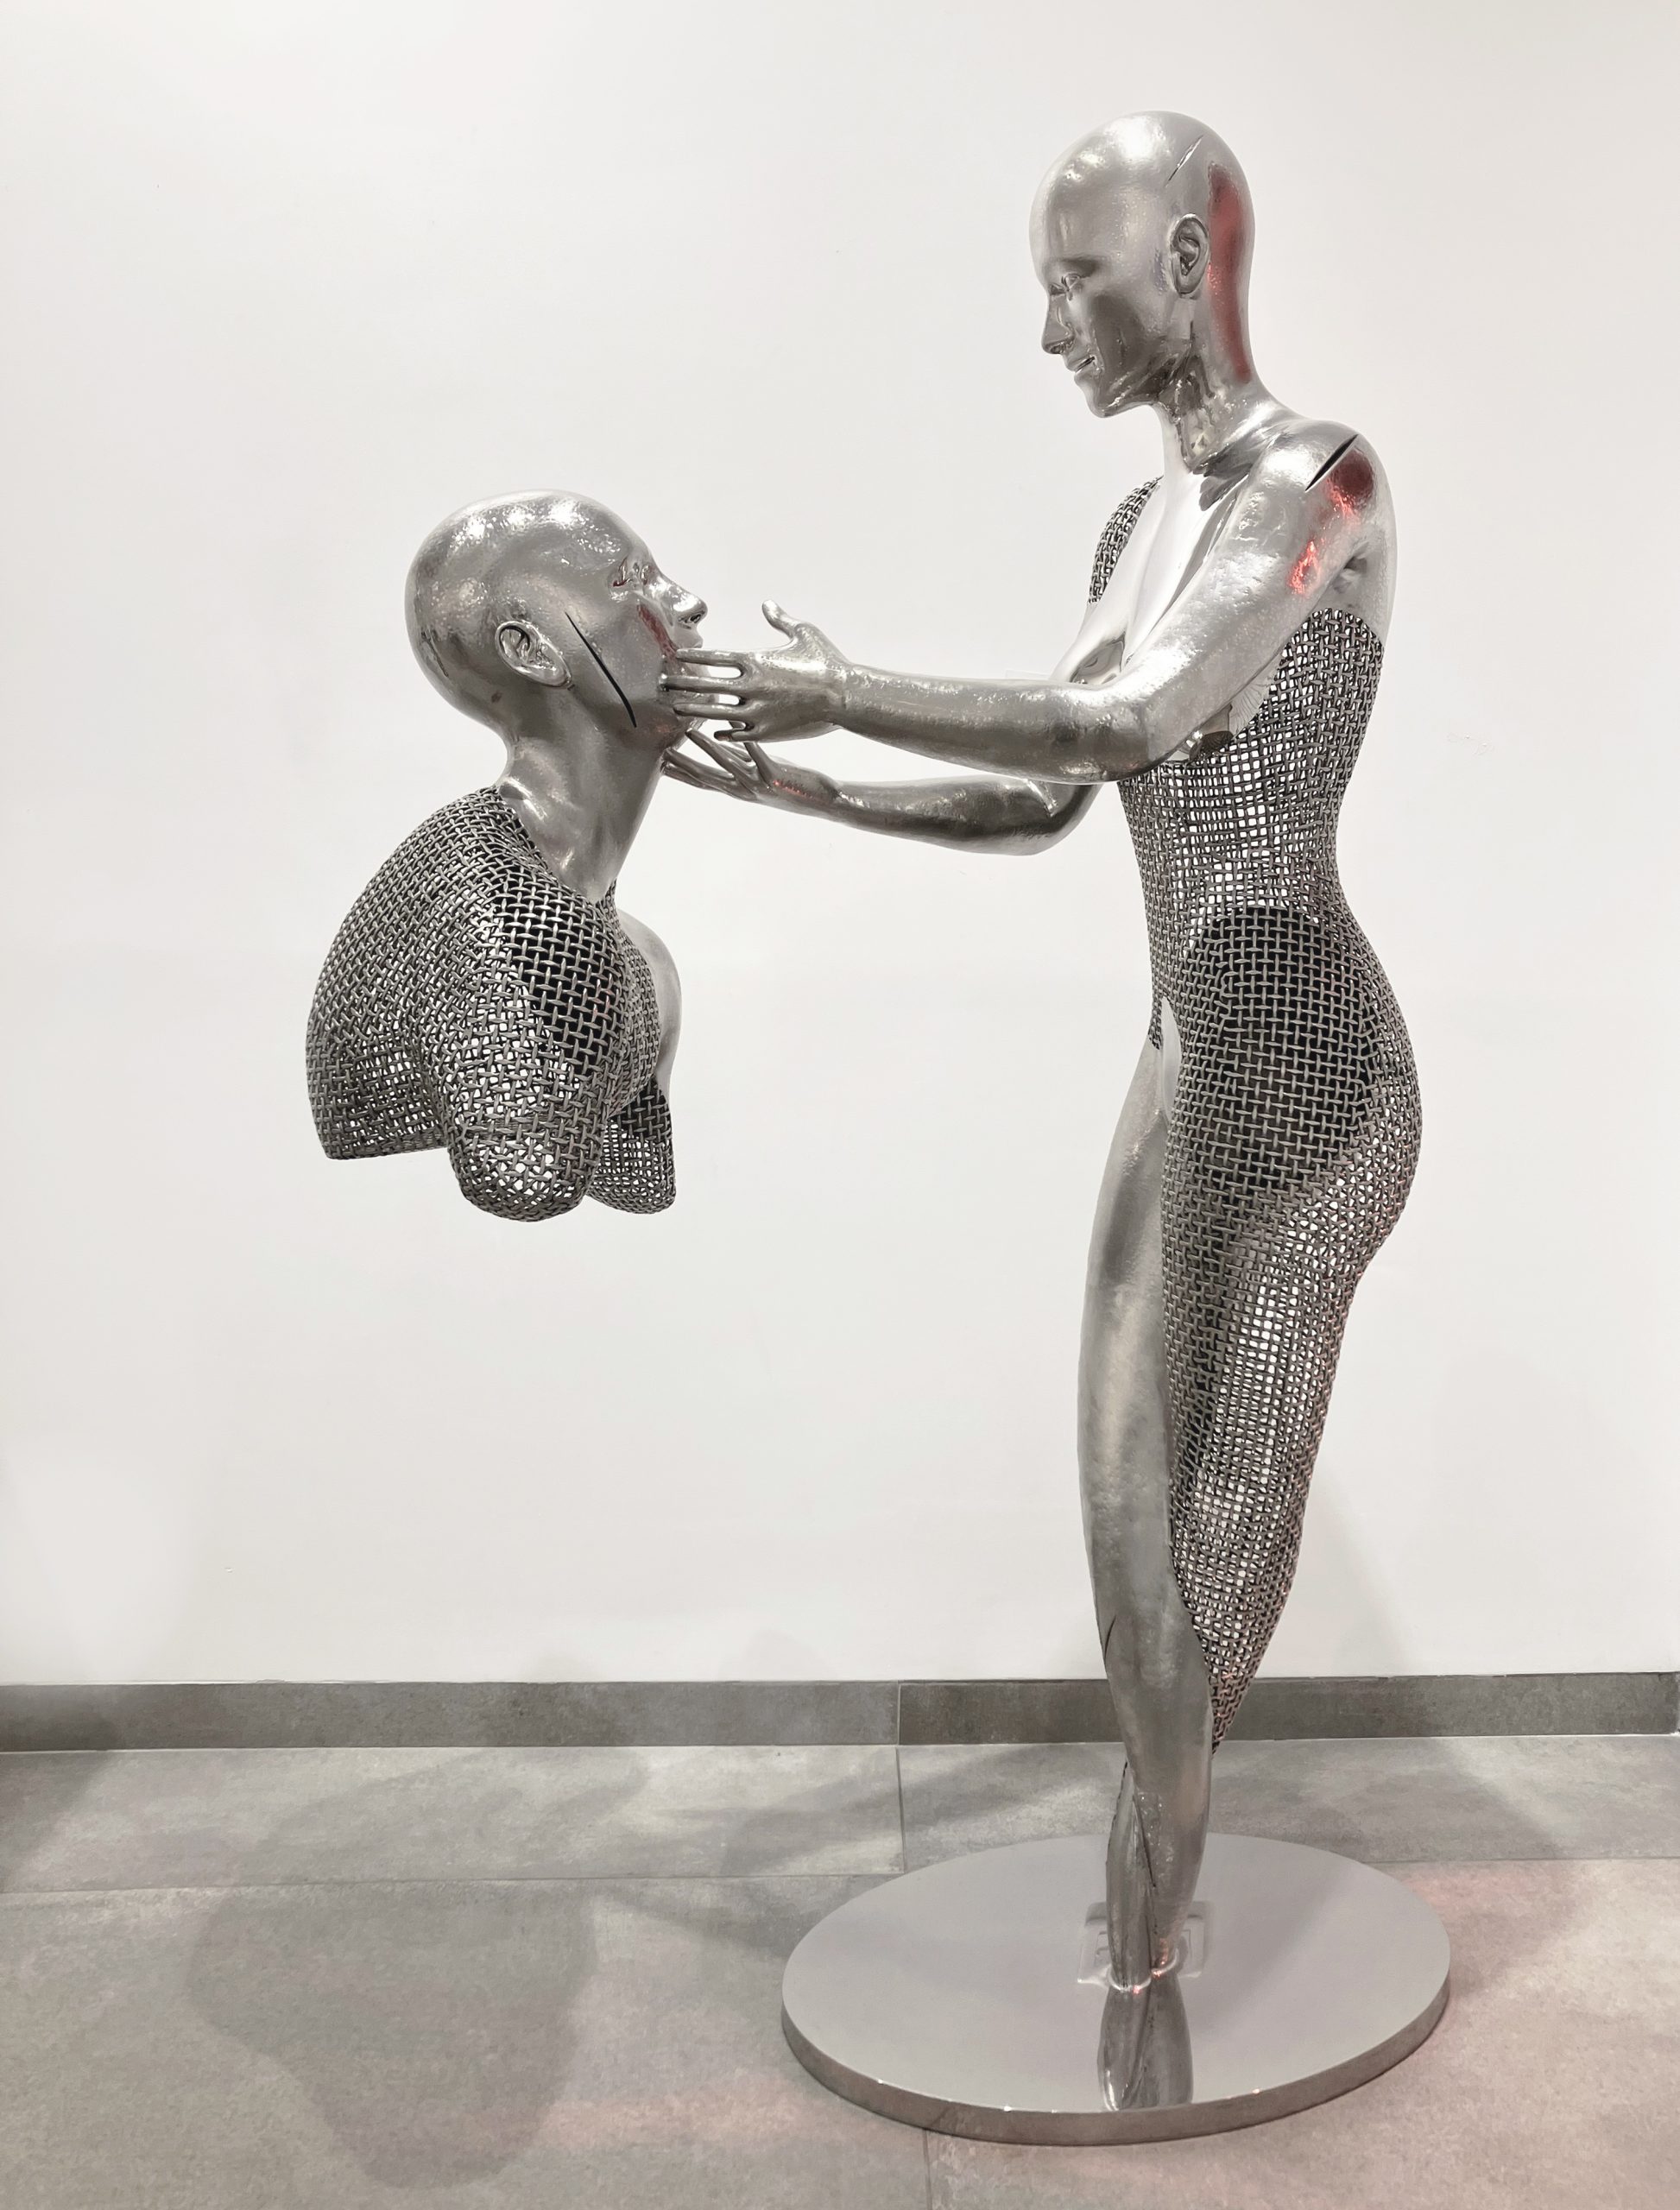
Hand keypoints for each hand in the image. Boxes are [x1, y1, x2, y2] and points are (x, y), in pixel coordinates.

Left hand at [659, 601, 846, 743]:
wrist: (845, 696)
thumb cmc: (827, 662)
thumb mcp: (804, 633)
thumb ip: (781, 620)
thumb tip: (768, 605)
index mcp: (755, 660)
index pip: (714, 658)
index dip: (693, 658)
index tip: (676, 659)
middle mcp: (750, 686)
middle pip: (705, 685)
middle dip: (682, 685)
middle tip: (662, 685)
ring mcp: (756, 711)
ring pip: (715, 712)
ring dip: (694, 710)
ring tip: (677, 709)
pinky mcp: (766, 731)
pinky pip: (736, 733)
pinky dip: (722, 732)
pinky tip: (710, 732)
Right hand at [661, 733, 841, 815]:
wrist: (821, 801)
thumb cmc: (791, 782)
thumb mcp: (759, 770)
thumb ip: (738, 759)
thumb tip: (718, 742)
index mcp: (739, 788)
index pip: (704, 782)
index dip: (682, 773)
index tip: (660, 763)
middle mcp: (744, 790)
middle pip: (708, 778)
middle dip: (684, 765)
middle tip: (662, 753)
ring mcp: (759, 785)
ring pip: (727, 765)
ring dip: (708, 749)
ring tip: (691, 733)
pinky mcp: (775, 777)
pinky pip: (759, 758)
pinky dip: (748, 746)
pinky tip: (739, 733)